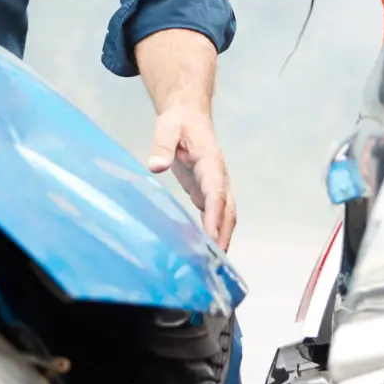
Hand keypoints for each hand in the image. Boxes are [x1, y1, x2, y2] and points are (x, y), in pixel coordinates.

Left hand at [147, 105, 235, 249]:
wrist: (188, 117)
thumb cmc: (178, 123)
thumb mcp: (167, 128)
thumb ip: (162, 146)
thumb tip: (156, 166)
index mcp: (211, 163)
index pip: (216, 193)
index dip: (215, 216)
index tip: (211, 236)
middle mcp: (219, 178)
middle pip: (227, 211)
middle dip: (223, 235)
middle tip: (216, 263)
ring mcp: (216, 187)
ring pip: (225, 216)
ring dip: (222, 239)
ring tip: (214, 266)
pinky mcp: (208, 193)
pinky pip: (215, 216)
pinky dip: (213, 234)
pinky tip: (204, 252)